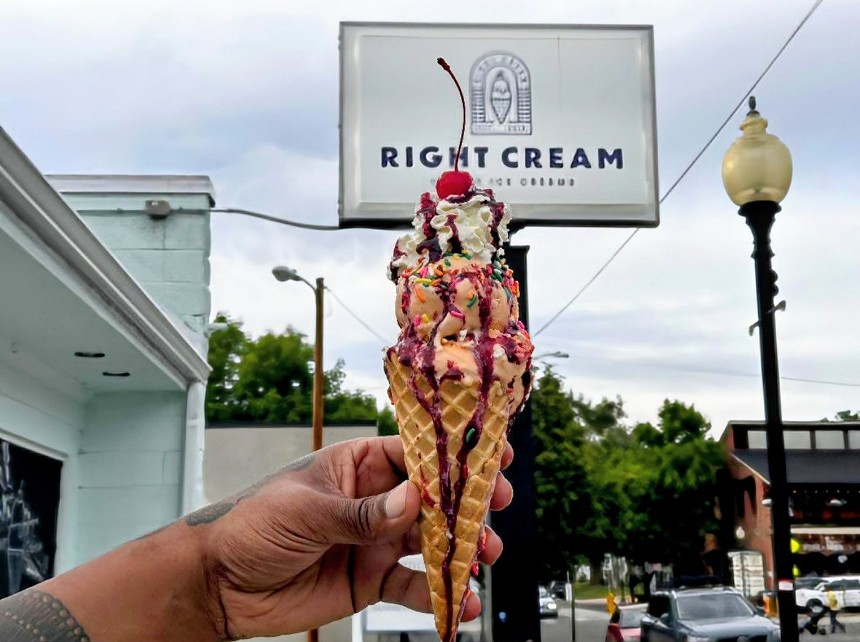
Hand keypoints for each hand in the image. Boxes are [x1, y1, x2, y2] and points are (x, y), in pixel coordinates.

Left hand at [193, 435, 513, 638]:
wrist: (219, 585)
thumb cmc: (252, 525)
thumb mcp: (307, 510)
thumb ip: (364, 512)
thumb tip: (415, 501)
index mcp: (357, 466)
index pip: (414, 454)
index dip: (453, 455)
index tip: (490, 456)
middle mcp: (373, 501)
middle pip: (432, 498)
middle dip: (467, 503)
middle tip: (496, 508)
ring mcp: (375, 542)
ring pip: (430, 542)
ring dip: (460, 548)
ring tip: (484, 556)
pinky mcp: (370, 581)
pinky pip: (412, 587)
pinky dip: (438, 595)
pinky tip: (460, 602)